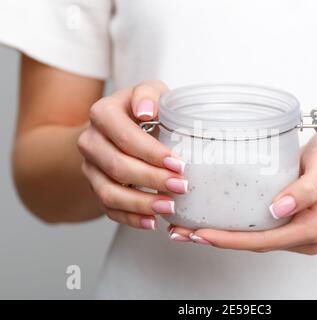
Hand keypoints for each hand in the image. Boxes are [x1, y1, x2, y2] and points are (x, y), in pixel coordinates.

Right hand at [78, 80, 187, 229]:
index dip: (152, 153)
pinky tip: (152, 221)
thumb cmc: (143, 109)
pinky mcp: (96, 187)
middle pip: (117, 166)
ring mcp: (91, 167)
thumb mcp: (149, 91)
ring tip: (169, 207)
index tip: (179, 164)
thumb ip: (149, 94)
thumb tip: (146, 110)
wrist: (122, 126)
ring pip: (109, 192)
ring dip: (141, 203)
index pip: (124, 136)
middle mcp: (91, 141)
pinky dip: (130, 218)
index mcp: (102, 113)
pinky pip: (108, 209)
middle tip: (182, 186)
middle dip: (152, 179)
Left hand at [169, 132, 316, 253]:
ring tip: (188, 228)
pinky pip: (256, 229)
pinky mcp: (286, 224)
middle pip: (253, 244)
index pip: (264, 241)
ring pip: (252, 239)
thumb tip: (278, 210)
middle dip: (217, 240)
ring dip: (221, 235)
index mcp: (312, 229)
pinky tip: (211, 220)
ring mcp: (294, 233)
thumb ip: (305, 190)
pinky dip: (232, 227)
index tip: (201, 234)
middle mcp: (302, 237)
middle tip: (182, 233)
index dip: (230, 240)